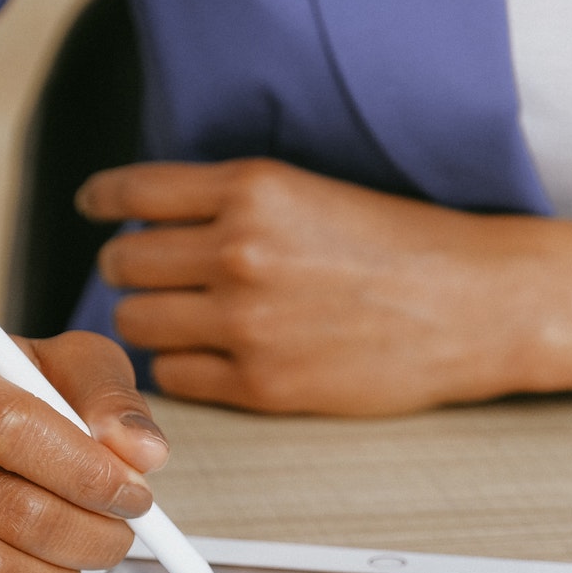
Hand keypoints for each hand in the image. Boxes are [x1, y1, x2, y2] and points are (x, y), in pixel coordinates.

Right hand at [0, 324, 167, 572]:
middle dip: (88, 537)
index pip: (10, 426)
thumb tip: (141, 452)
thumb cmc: (2, 398)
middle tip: (115, 538)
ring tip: (70, 563)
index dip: (87, 474)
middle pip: (5, 509)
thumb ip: (110, 397)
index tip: (134, 496)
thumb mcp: (65, 367)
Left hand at [77, 158, 529, 414]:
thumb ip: (234, 204)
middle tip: (158, 278)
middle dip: (133, 270)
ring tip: (192, 321)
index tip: (96, 209)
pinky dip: (184, 368)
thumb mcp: (312, 192)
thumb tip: (158, 225)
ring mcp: (246, 321)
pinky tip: (217, 357)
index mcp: (252, 188)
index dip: (104, 202)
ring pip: (138, 323)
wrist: (476, 304)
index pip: (133, 192)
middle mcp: (239, 250)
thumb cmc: (405, 247)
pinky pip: (174, 377)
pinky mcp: (262, 384)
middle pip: (124, 263)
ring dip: (154, 321)